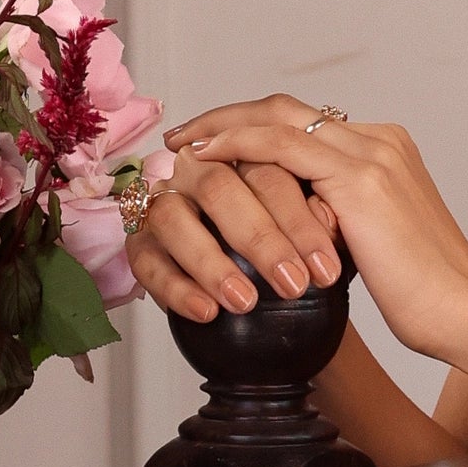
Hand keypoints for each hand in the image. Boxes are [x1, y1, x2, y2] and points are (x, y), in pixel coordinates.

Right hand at [124, 132, 346, 324]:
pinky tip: (207, 312)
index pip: (268, 169)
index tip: (325, 266)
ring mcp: (163, 203)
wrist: (269, 300)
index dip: (299, 219)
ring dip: (211, 262)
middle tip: (293, 284)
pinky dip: (177, 289)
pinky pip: (146, 262)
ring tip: (246, 301)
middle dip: (260, 239)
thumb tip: (328, 216)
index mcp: (244, 155)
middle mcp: (197, 170)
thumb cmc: (292, 255)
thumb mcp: (316, 240)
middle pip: (220, 187)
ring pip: (173, 217)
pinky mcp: (140, 243)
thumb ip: (323, 221)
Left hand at [147, 95, 467, 368]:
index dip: (256, 129)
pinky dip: (238, 143)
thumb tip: (297, 230)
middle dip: (229, 115)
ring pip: (279, 117)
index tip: (217, 146)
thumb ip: (340, 222)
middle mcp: (382, 141)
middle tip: (184, 136)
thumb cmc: (428, 297)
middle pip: (288, 108)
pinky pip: (281, 146)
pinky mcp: (359, 179)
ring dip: (222, 124)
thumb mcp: (375, 247)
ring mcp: (372, 155)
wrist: (466, 313)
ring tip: (182, 144)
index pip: (308, 125)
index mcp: (388, 153)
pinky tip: (206, 156)